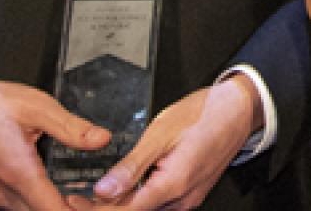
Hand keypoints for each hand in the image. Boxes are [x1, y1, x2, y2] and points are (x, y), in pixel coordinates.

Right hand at [0, 78, 107, 210]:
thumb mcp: (35, 106)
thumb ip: (71, 127)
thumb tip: (101, 139)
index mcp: (18, 171)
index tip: (98, 205)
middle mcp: (2, 192)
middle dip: (69, 209)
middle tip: (90, 195)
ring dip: (49, 206)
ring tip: (72, 190)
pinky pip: (14, 206)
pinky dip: (32, 201)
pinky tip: (44, 183)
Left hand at [78, 74, 260, 209]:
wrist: (238, 110)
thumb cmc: (204, 114)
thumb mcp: (160, 134)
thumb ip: (131, 166)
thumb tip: (104, 190)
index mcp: (173, 185)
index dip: (95, 210)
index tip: (72, 203)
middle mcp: (181, 199)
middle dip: (104, 208)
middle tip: (75, 199)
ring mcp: (187, 199)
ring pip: (145, 209)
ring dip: (119, 205)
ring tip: (91, 195)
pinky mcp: (189, 193)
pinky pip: (157, 203)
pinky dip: (136, 199)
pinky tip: (121, 189)